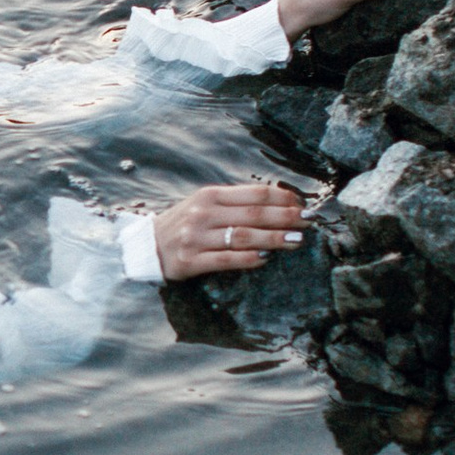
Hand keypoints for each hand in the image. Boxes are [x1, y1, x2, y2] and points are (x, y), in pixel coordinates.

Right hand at [152, 179, 309, 277]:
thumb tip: (278, 202)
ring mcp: (196, 237)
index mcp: (210, 195)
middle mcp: (203, 213)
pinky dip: (248, 259)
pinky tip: (266, 258)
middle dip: (285, 218)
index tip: (303, 205)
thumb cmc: (184, 224)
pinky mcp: (190, 261)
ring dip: (274, 238)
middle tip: (308, 222)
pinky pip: (225, 259)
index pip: (254, 193)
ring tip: (296, 241)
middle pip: (253, 214)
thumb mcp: (205, 205)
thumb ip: (235, 203)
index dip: (282, 198)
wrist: (146, 247)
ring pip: (243, 236)